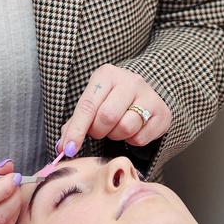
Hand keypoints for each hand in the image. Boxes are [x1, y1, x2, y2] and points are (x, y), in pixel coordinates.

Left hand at [57, 65, 171, 156]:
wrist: (143, 93)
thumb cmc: (111, 99)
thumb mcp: (93, 102)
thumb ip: (75, 122)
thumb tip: (62, 147)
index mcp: (107, 74)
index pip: (88, 105)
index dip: (76, 130)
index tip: (67, 149)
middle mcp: (130, 81)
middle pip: (107, 117)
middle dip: (98, 131)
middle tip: (98, 131)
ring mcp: (149, 95)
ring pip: (125, 128)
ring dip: (116, 136)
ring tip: (116, 128)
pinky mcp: (162, 112)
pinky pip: (140, 138)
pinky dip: (132, 140)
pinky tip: (132, 130)